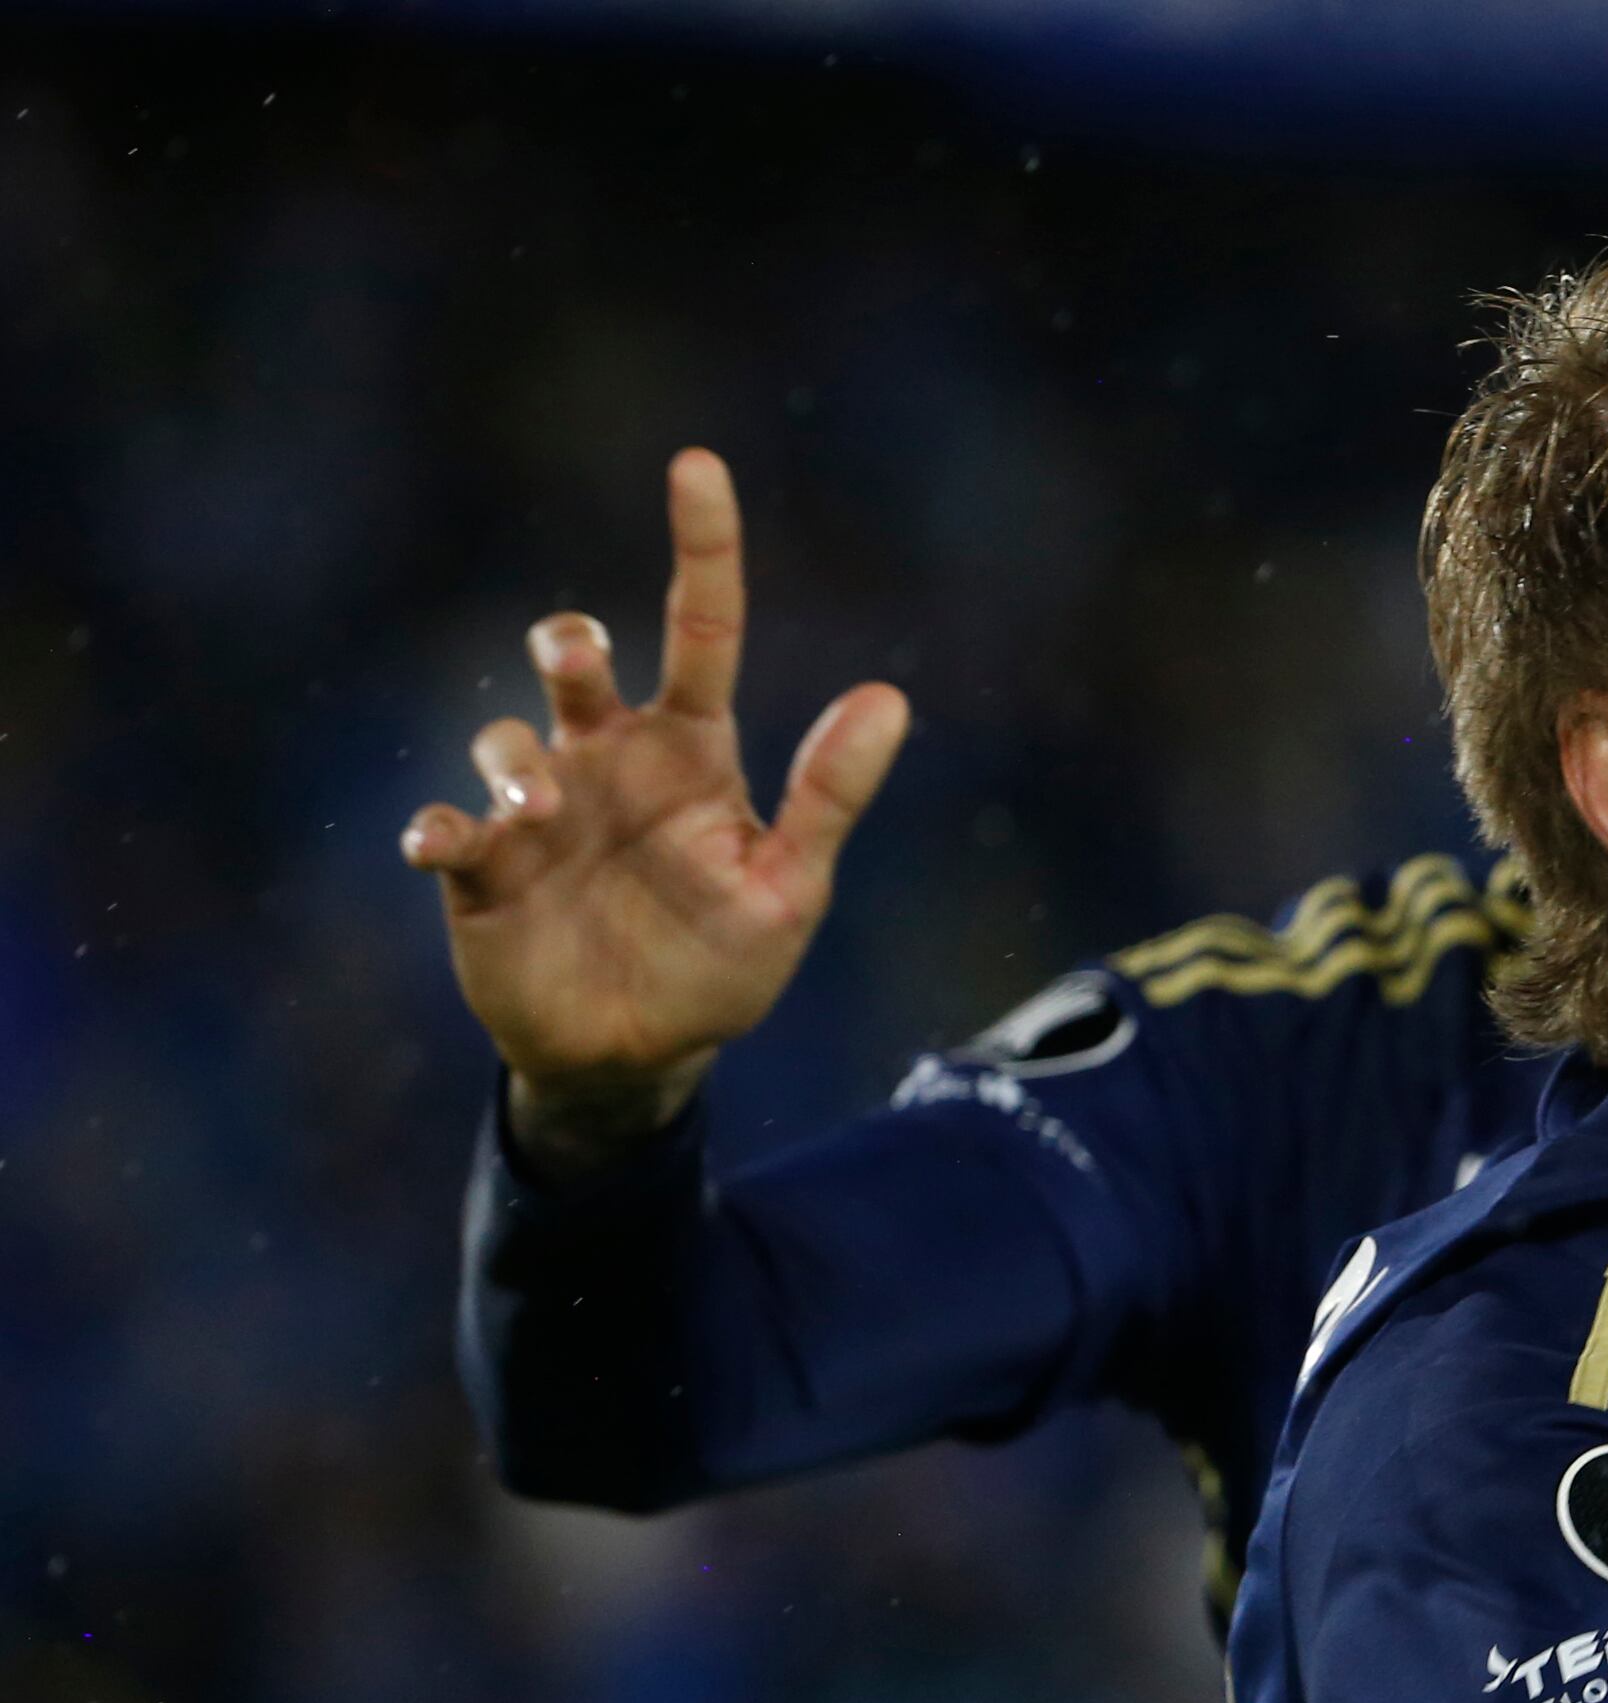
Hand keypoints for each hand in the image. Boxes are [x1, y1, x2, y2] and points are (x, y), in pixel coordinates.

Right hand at [401, 449, 909, 1173]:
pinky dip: (440, 827)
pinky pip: (443, 827)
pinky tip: (448, 842)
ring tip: (540, 811)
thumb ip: (830, 796)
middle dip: (566, 644)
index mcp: (690, 752)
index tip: (698, 465)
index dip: (703, 548)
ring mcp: (537, 809)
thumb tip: (888, 698)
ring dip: (516, 762)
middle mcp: (606, 760)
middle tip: (576, 662)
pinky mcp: (479, 869)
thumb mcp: (790, 887)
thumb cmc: (723, 963)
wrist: (642, 1054)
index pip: (701, 629)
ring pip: (504, 738)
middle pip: (574, 659)